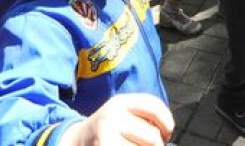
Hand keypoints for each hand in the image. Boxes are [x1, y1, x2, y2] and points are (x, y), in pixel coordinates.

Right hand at [59, 94, 173, 145]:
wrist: (77, 141)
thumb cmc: (109, 129)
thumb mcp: (122, 113)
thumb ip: (144, 116)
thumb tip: (167, 132)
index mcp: (120, 102)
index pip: (153, 107)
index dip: (167, 122)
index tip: (167, 132)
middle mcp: (112, 116)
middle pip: (153, 136)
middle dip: (157, 145)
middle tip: (148, 145)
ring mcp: (106, 136)